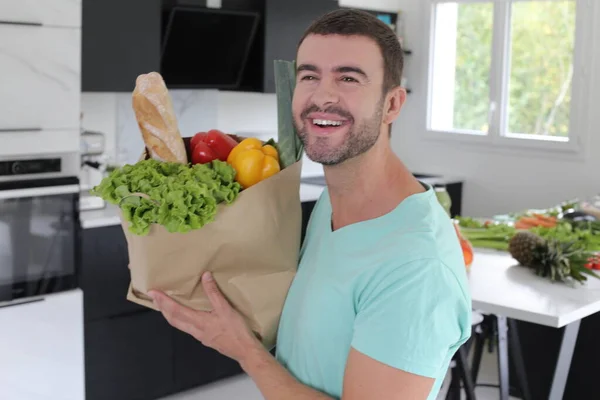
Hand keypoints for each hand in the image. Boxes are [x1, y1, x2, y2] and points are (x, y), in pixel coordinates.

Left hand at [148, 272, 262, 363]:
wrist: (244, 350)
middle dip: (162, 308)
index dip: (163, 301)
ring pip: (179, 324)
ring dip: (170, 314)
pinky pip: (187, 327)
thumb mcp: (226, 309)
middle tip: (154, 298)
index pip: (175, 310)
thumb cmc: (235, 330)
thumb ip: (214, 293)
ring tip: (165, 306)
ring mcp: (199, 336)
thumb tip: (205, 276)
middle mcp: (195, 330)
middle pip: (173, 319)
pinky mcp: (205, 338)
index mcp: (198, 322)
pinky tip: (186, 316)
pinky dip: (180, 319)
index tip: (153, 293)